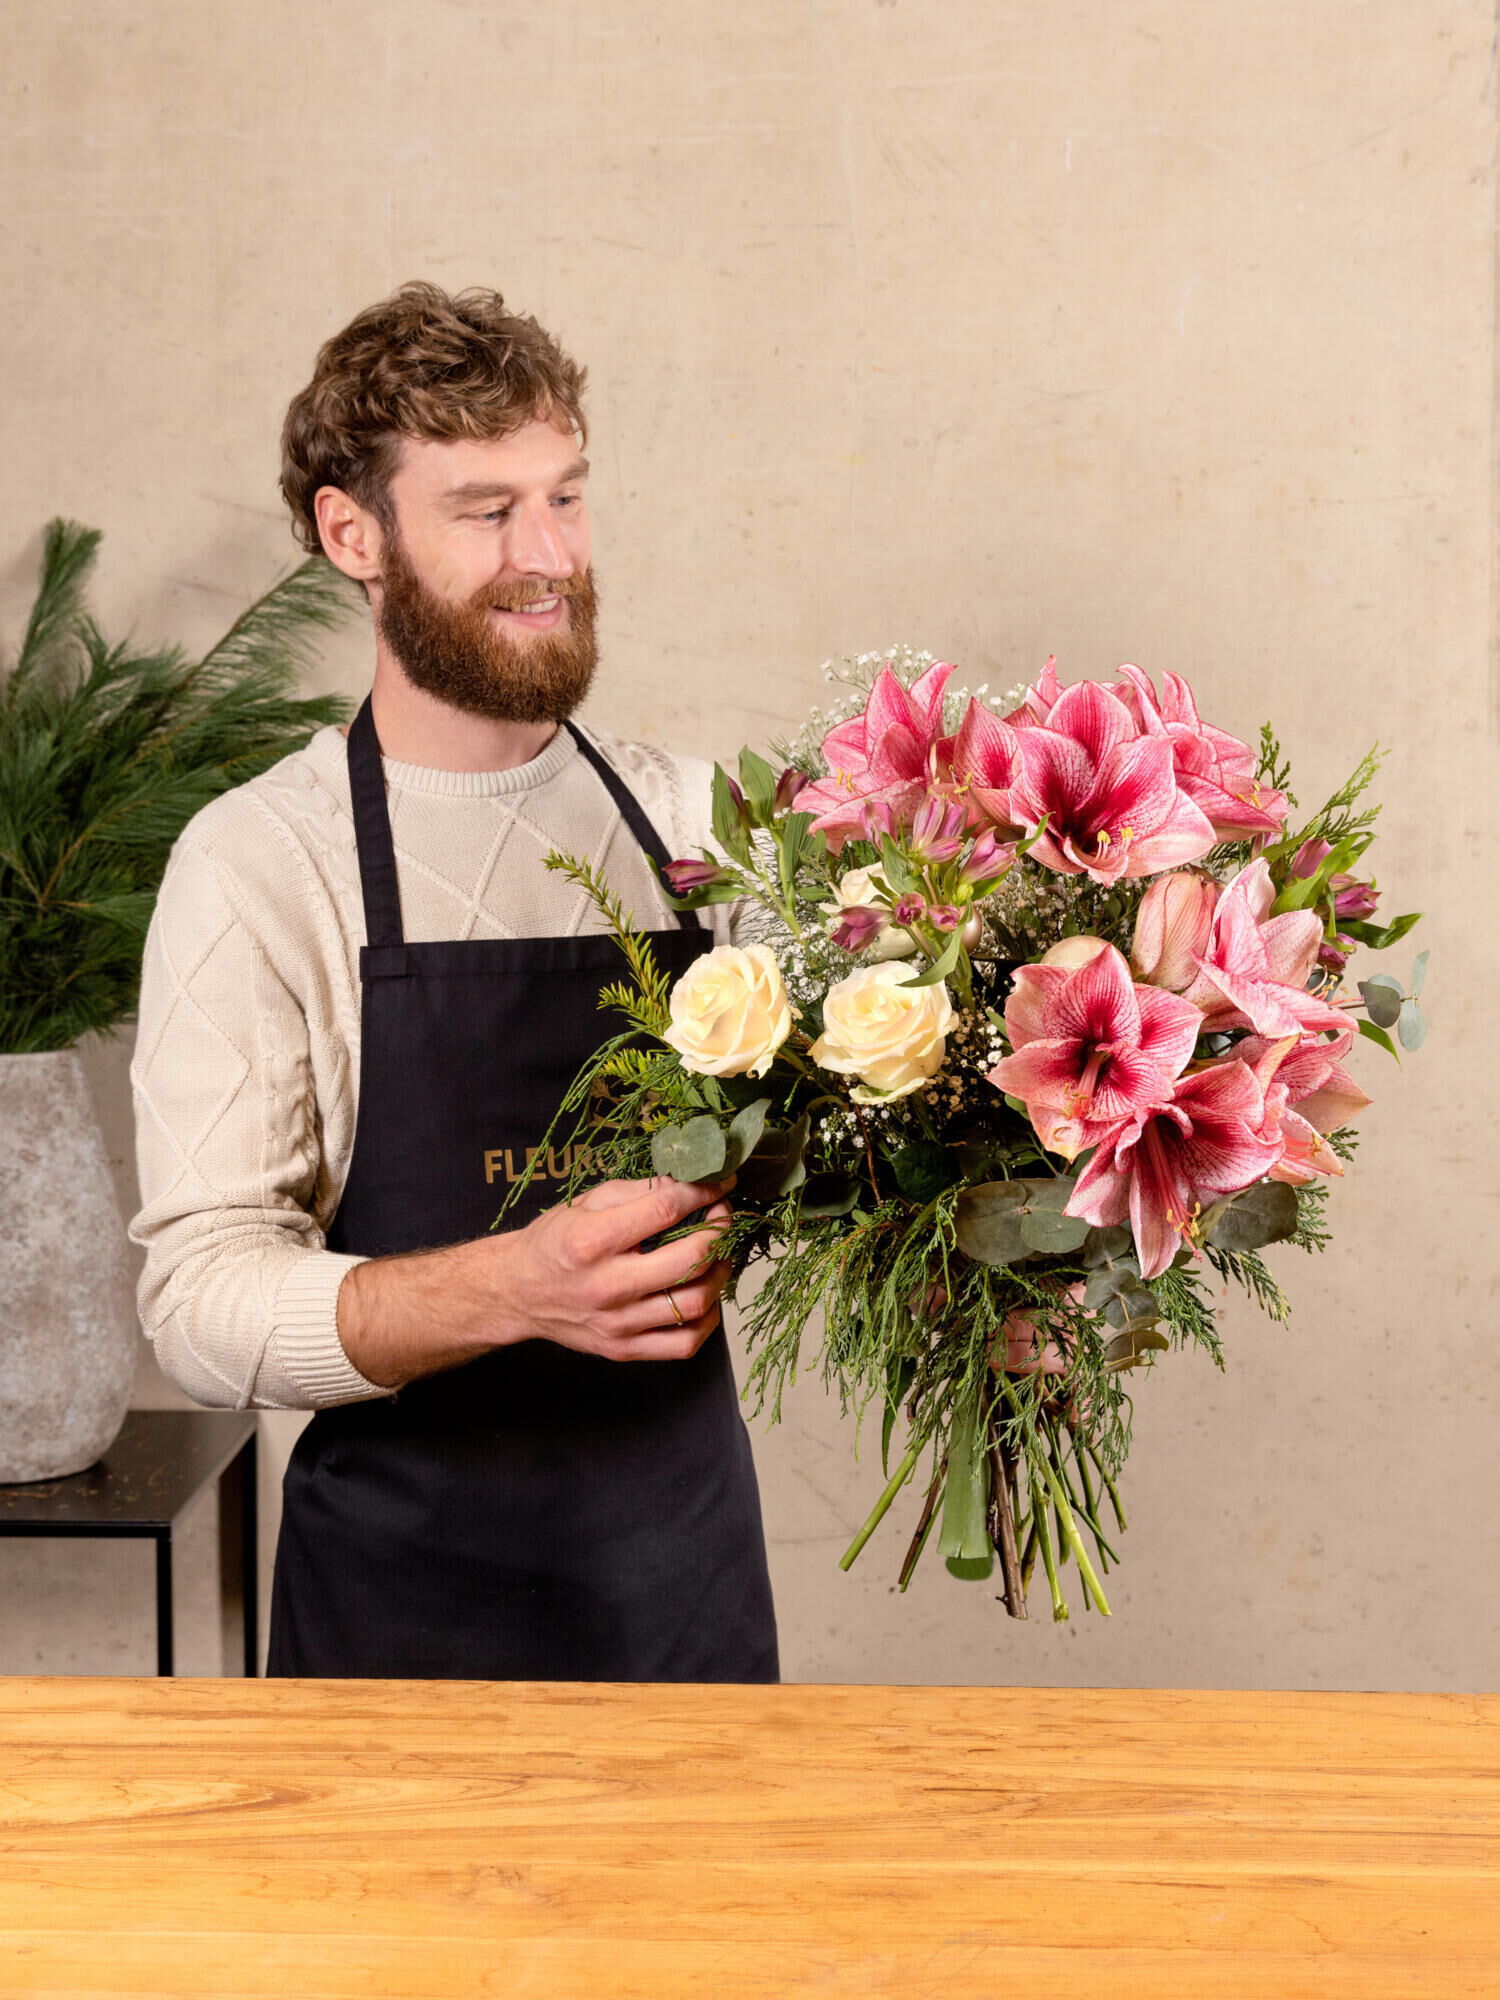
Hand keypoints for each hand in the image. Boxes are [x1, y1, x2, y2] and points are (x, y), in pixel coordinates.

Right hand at [489, 1173, 735, 1362]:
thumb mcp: (585, 1203)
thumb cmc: (554, 1242)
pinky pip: (684, 1344)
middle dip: (719, 1232)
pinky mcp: (623, 1349)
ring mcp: (617, 1323)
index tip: (720, 1184)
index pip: (665, 1210)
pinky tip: (703, 1294)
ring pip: (695, 1303)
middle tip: (722, 1218)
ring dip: (719, 1273)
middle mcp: (606, 1285)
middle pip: (689, 1259)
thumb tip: (685, 1185)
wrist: (517, 1292)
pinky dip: (707, 1319)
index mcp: (592, 1241)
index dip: (702, 1193)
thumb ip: (637, 1191)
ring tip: (717, 1255)